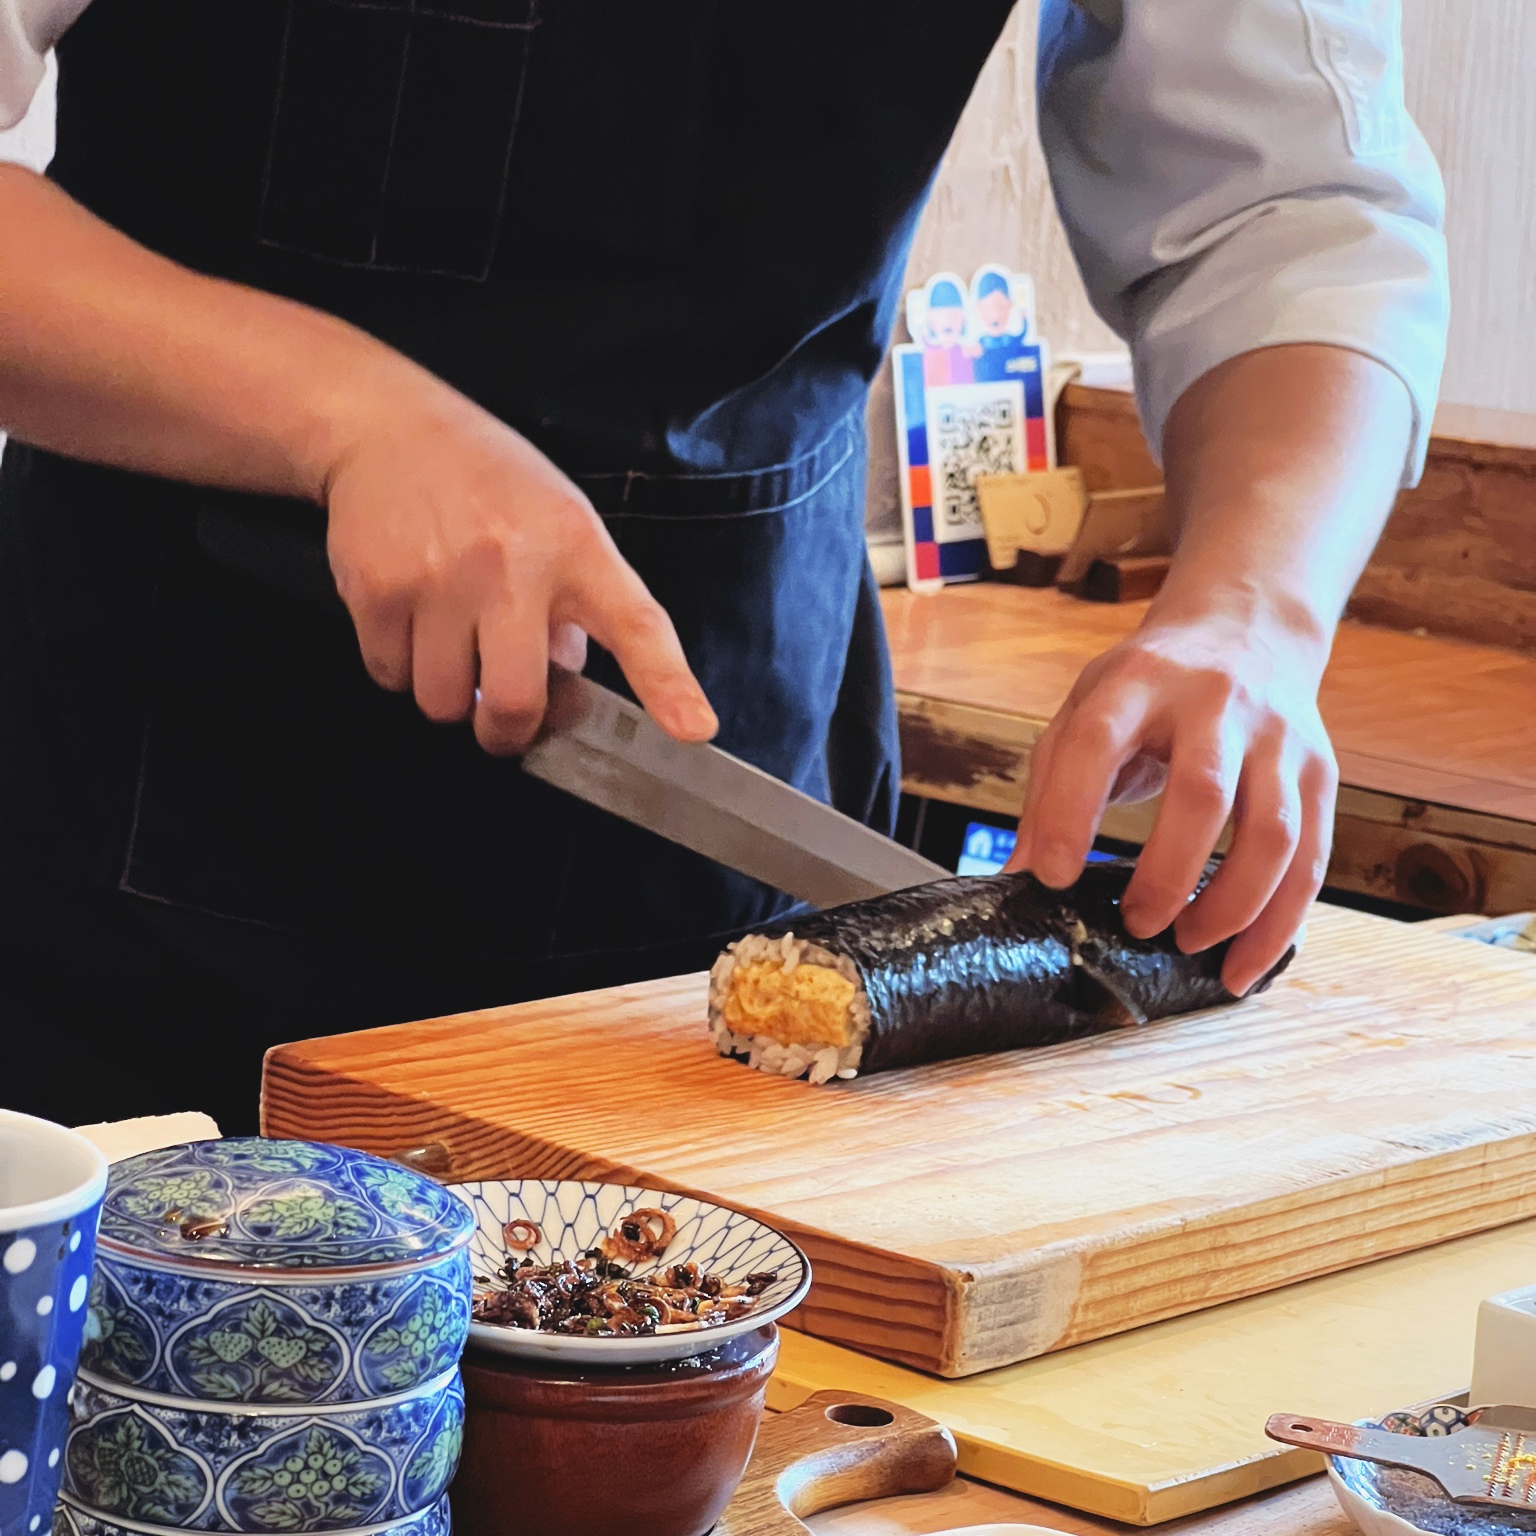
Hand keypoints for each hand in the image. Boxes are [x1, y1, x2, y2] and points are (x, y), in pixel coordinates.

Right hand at [324, 381, 717, 754]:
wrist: (388, 428)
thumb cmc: (491, 486)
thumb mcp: (560, 522)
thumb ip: (578, 605)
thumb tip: (561, 688)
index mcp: (576, 547)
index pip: (636, 624)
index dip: (667, 685)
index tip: (692, 728)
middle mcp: (512, 565)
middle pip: (516, 704)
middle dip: (507, 731)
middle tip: (502, 718)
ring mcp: (440, 580)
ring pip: (444, 703)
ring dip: (448, 694)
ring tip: (451, 642)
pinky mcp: (377, 590)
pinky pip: (390, 676)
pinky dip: (400, 667)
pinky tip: (412, 620)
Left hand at [1006, 601, 1337, 995]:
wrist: (1246, 629)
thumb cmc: (1151, 685)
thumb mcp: (1086, 709)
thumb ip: (1051, 785)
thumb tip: (1018, 875)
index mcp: (1137, 682)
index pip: (1096, 742)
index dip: (1069, 811)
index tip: (1051, 876)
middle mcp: (1215, 703)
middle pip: (1203, 794)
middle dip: (1167, 874)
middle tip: (1137, 924)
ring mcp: (1277, 737)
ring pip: (1274, 833)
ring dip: (1234, 906)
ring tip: (1189, 944)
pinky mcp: (1319, 771)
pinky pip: (1312, 858)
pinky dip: (1282, 922)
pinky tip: (1245, 961)